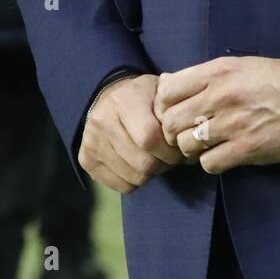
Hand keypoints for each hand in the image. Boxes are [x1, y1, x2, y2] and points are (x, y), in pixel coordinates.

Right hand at [78, 73, 188, 193]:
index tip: (181, 148)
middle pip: (143, 162)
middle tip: (172, 157)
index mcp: (124, 101)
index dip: (171, 150)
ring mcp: (90, 141)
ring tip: (156, 158)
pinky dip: (136, 180)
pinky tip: (139, 164)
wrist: (110, 96)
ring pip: (134, 177)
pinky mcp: (86, 159)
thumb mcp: (162, 92)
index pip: (150, 137)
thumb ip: (176, 110)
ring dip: (152, 173)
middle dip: (165, 164)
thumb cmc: (145, 96)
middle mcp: (102, 121)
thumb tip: (193, 136)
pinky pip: (121, 186)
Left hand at [154, 56, 279, 173]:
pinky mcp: (247, 148)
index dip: (165, 105)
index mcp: (218, 71)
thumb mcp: (242, 65)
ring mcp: (233, 123)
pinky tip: (224, 154)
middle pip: (171, 121)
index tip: (175, 111)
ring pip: (186, 145)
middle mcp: (221, 95)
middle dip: (176, 131)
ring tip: (208, 145)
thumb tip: (172, 88)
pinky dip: (212, 162)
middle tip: (190, 133)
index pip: (167, 90)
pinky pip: (209, 163)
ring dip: (193, 148)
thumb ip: (209, 77)